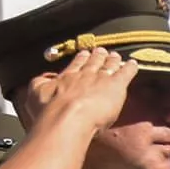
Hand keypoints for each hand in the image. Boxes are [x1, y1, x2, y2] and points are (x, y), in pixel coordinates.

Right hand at [20, 47, 137, 130]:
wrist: (67, 117)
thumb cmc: (49, 111)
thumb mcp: (35, 95)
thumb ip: (39, 85)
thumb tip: (41, 80)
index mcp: (66, 77)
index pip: (75, 65)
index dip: (80, 59)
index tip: (83, 54)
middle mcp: (84, 75)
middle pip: (93, 62)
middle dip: (97, 56)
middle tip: (101, 51)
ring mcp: (101, 78)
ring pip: (109, 65)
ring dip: (113, 60)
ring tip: (116, 56)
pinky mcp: (116, 85)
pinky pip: (126, 73)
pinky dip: (130, 67)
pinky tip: (134, 64)